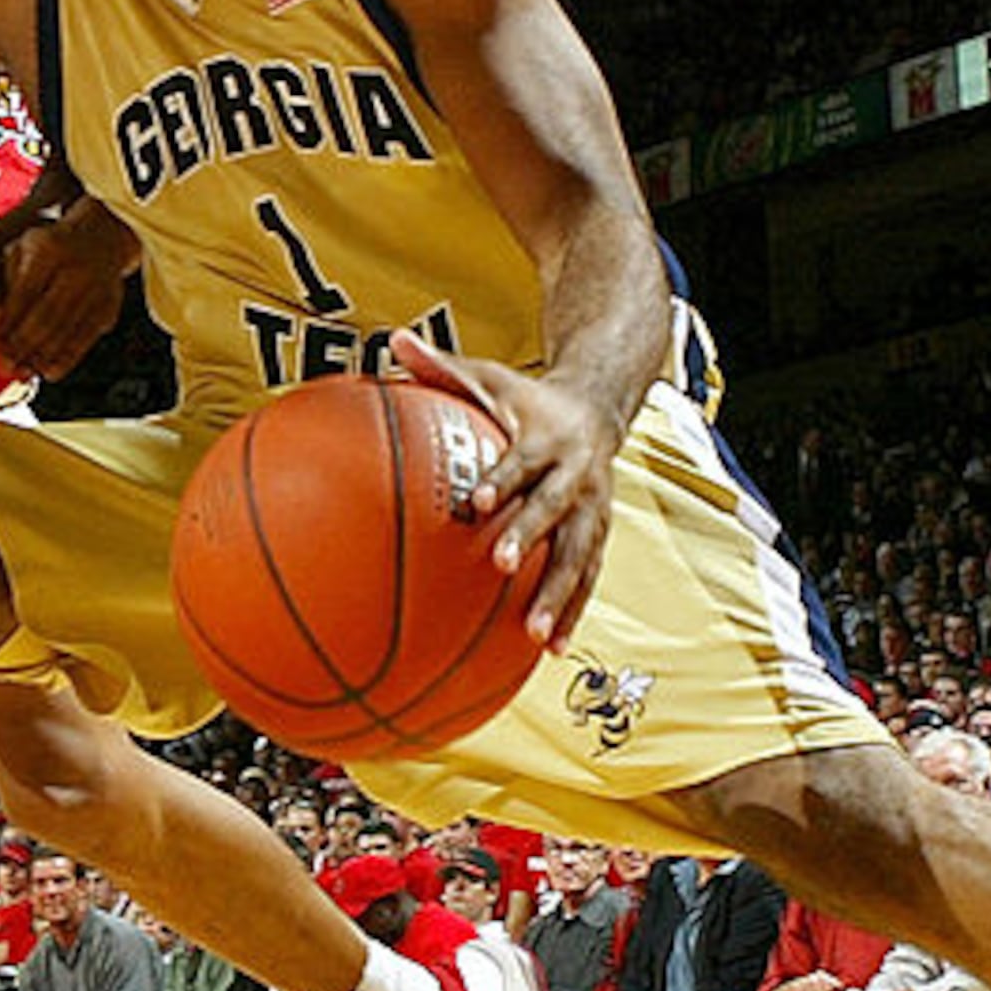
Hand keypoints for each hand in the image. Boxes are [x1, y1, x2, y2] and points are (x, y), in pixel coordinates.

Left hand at [0, 205, 136, 382]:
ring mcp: (96, 290)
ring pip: (65, 331)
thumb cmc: (50, 246)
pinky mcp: (108, 307)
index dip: (5, 324)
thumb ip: (6, 277)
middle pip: (45, 317)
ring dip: (41, 357)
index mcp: (49, 250)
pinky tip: (48, 372)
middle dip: (21, 346)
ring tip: (20, 374)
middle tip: (3, 366)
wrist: (102, 236)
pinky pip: (86, 338)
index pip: (23, 294)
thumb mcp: (24, 246)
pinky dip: (67, 358)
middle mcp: (76, 269)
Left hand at [392, 334, 619, 650]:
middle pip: (556, 509)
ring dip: (561, 595)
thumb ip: (440, 365)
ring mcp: (592, 508)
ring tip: (536, 635)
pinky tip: (551, 650)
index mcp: (545, 438)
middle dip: (533, 538)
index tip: (477, 503)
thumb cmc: (525, 398)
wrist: (597, 405)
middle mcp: (575, 474)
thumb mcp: (488, 375)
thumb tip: (390, 341)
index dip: (503, 480)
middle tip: (504, 567)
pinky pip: (589, 576)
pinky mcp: (599, 533)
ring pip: (581, 554)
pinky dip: (572, 611)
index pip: (522, 461)